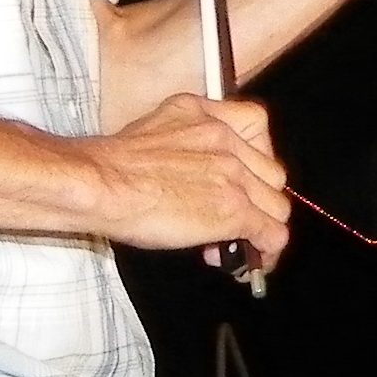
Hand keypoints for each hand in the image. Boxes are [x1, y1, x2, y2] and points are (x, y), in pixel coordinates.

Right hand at [85, 92, 292, 273]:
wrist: (100, 184)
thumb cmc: (110, 167)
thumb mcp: (153, 131)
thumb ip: (183, 143)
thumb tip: (192, 174)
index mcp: (203, 113)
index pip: (256, 126)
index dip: (255, 157)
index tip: (245, 175)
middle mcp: (224, 139)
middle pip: (271, 172)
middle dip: (256, 198)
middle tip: (232, 217)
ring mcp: (234, 175)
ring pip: (277, 204)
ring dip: (260, 227)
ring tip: (232, 243)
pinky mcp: (234, 210)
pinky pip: (274, 233)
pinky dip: (267, 251)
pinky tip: (248, 262)